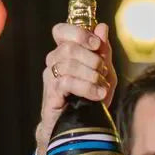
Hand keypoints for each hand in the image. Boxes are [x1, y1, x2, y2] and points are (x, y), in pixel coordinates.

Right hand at [35, 21, 116, 154]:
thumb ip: (103, 51)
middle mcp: (54, 62)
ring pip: (69, 64)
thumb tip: (102, 26)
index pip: (61, 31)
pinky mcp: (51, 94)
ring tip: (102, 86)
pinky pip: (67, 82)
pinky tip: (98, 95)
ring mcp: (50, 77)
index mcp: (64, 52)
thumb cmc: (89, 99)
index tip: (95, 43)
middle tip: (103, 70)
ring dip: (91, 74)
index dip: (78, 32)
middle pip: (69, 47)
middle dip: (91, 58)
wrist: (78, 128)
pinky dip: (87, 87)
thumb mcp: (103, 73)